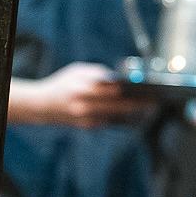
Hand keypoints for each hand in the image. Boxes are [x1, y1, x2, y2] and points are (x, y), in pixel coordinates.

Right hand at [24, 62, 153, 127]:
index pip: (112, 88)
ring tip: (147, 107)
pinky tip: (133, 114)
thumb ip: (98, 73)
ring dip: (132, 112)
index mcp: (83, 86)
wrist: (41, 105)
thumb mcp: (77, 71)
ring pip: (115, 115)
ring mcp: (85, 117)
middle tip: (154, 101)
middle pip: (118, 104)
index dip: (131, 89)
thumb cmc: (63, 84)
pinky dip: (121, 118)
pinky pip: (108, 121)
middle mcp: (84, 103)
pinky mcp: (86, 126)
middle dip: (137, 103)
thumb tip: (120, 78)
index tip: (146, 88)